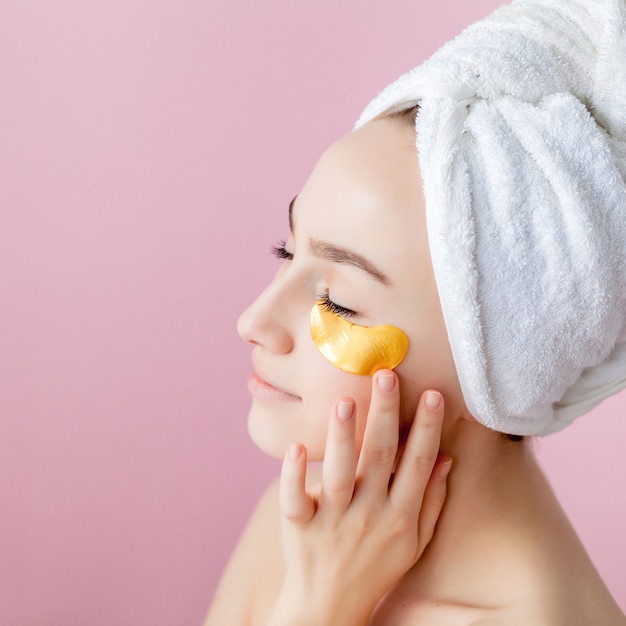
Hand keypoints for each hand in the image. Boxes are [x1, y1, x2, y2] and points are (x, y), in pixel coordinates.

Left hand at [268, 370, 451, 625]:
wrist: (330, 608)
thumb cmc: (376, 568)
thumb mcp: (414, 542)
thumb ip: (432, 500)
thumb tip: (447, 457)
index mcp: (399, 516)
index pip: (418, 464)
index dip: (427, 428)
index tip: (434, 393)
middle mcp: (368, 515)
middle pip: (379, 458)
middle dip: (384, 415)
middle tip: (386, 376)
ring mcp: (332, 522)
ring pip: (338, 474)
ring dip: (341, 438)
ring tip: (344, 401)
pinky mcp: (300, 528)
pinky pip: (295, 500)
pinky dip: (293, 475)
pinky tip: (295, 446)